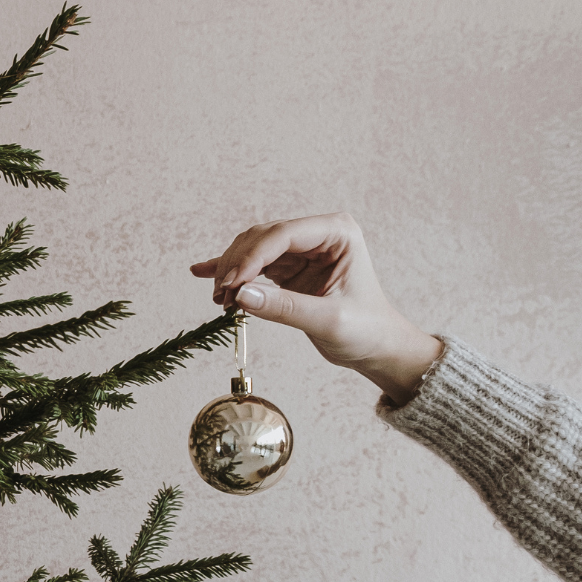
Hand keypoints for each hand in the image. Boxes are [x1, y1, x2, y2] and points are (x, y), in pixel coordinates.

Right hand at [190, 213, 442, 404]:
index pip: (284, 234)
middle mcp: (319, 234)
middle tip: (221, 295)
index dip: (252, 256)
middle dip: (237, 264)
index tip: (231, 284)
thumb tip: (240, 295)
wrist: (378, 347)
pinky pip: (255, 264)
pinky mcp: (290, 267)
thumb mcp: (328, 321)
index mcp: (338, 233)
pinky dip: (232, 271)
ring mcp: (303, 249)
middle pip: (263, 238)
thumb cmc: (367, 331)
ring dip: (232, 271)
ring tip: (219, 299)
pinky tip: (203, 272)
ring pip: (253, 249)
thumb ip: (285, 308)